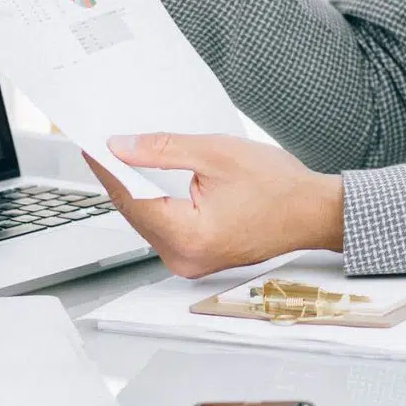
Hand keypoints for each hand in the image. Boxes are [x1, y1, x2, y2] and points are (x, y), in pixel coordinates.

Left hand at [86, 133, 345, 277]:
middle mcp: (183, 258)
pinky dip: (157, 202)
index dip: (107, 168)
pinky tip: (153, 178)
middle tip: (106, 143)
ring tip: (126, 155)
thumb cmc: (281, 187)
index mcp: (187, 236)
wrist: (315, 212)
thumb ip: (164, 150)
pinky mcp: (196, 256)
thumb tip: (122, 147)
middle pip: (135, 212)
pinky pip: (164, 226)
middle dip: (120, 176)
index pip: (130, 198)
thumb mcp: (218, 154)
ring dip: (138, 189)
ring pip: (147, 219)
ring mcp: (189, 262)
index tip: (91, 144)